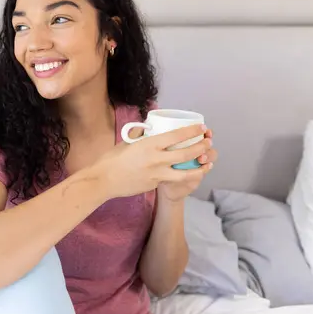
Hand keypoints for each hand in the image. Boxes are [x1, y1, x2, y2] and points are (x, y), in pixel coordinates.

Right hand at [90, 124, 213, 199]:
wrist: (104, 180)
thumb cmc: (112, 159)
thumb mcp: (128, 142)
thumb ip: (142, 136)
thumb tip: (150, 129)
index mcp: (150, 144)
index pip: (177, 135)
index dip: (192, 132)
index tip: (201, 128)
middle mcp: (156, 159)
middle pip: (186, 153)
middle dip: (201, 147)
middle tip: (208, 143)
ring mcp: (157, 174)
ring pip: (185, 173)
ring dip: (199, 168)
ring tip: (207, 164)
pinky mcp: (155, 185)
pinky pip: (172, 180)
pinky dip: (182, 177)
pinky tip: (188, 174)